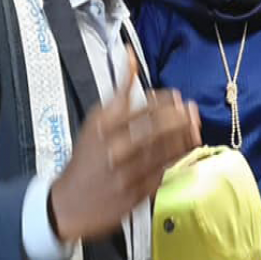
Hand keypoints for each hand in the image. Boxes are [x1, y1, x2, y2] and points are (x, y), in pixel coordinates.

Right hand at [49, 49, 201, 242]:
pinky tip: (187, 149)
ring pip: (164, 150)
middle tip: (190, 110)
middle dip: (178, 117)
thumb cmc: (87, 158)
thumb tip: (130, 54)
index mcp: (102, 127)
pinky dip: (179, 158)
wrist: (67, 204)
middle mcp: (113, 148)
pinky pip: (164, 172)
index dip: (164, 100)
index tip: (176, 97)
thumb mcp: (96, 121)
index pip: (140, 107)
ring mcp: (125, 172)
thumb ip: (119, 91)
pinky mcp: (135, 192)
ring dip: (184, 136)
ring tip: (194, 126)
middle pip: (156, 128)